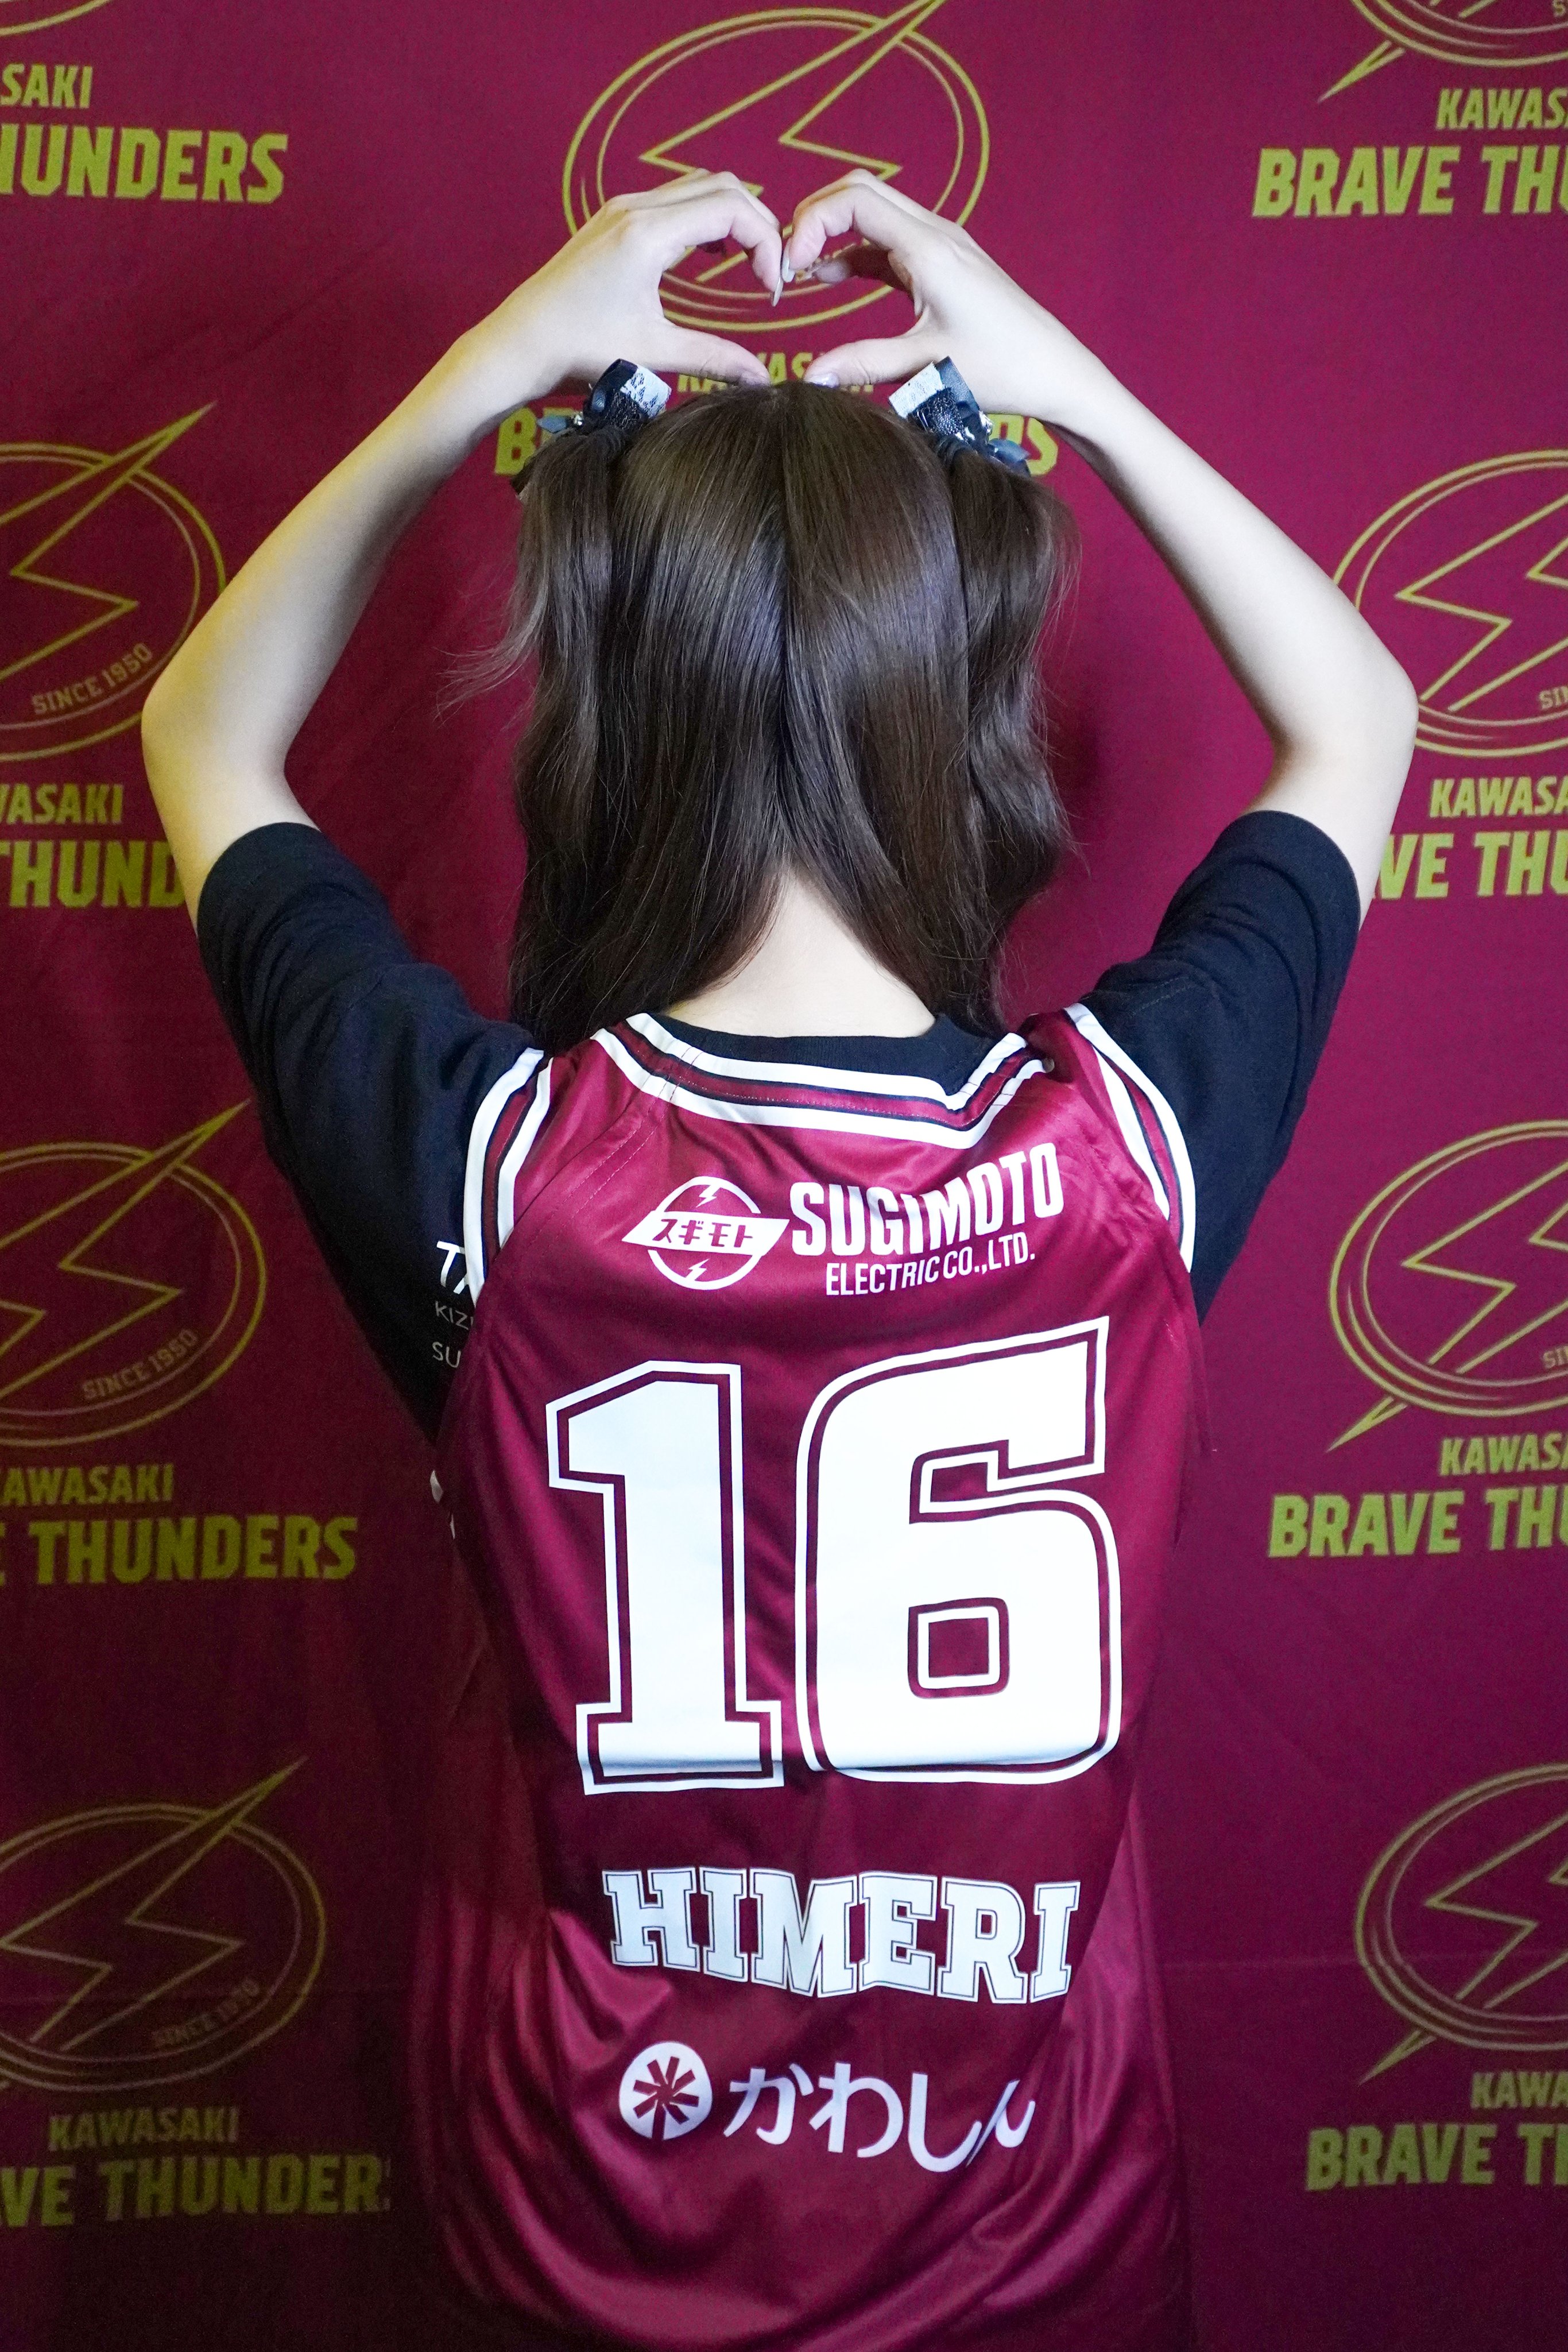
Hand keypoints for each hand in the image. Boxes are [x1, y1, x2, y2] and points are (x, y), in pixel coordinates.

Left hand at [453, 175, 783, 417]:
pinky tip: (711, 255)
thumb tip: (761, 379)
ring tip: (748, 265)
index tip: (771, 289)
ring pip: (699, 187)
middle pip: (722, 186)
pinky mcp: (615, 218)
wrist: (520, 342)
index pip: (731, 208)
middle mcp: (636, 208)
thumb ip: (714, 360)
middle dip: (758, 225)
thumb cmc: (579, 349)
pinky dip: (705, 217)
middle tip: (769, 274)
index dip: (766, 242)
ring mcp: (623, 208)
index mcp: (647, 233)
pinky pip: (674, 200)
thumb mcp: (654, 354)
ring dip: (733, 218)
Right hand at [786, 173, 1108, 428]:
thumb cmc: (1002, 368)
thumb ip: (864, 365)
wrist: (1053, 369)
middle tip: (787, 262)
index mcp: (928, 249)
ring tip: (800, 271)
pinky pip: (887, 240)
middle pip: (859, 190)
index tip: (789, 269)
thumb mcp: (926, 369)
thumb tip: (810, 377)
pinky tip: (828, 277)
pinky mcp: (942, 262)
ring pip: (873, 211)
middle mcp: (935, 234)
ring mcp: (940, 244)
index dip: (810, 223)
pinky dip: (854, 250)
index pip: (853, 200)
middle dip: (815, 217)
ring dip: (833, 231)